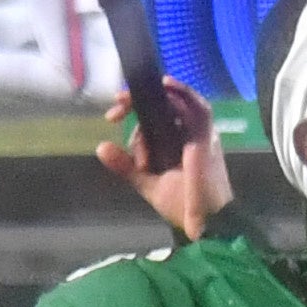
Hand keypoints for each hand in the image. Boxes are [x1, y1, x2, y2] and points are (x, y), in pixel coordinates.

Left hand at [100, 80, 230, 240]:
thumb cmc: (181, 204)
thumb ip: (125, 165)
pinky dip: (184, 93)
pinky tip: (166, 85)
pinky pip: (198, 108)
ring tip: (129, 98)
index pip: (152, 118)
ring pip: (177, 102)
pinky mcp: (206, 136)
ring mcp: (197, 132)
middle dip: (136, 103)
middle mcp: (185, 134)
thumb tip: (101, 146)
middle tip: (115, 110)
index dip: (133, 112)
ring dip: (155, 96)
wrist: (204, 221)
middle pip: (162, 106)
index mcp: (173, 142)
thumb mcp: (146, 181)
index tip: (112, 116)